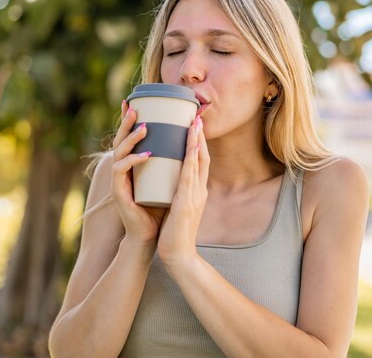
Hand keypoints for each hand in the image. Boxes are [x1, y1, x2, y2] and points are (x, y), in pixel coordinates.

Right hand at [111, 100, 167, 244]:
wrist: (153, 235)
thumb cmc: (162, 208)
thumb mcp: (171, 180)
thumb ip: (176, 163)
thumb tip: (195, 142)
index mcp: (134, 164)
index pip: (131, 137)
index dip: (131, 119)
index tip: (136, 101)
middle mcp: (124, 168)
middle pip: (122, 139)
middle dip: (127, 121)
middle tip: (135, 106)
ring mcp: (120, 179)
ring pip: (120, 151)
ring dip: (131, 137)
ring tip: (144, 127)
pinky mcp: (119, 191)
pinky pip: (121, 170)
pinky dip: (134, 160)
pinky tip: (146, 154)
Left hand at [157, 115, 208, 266]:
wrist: (178, 255)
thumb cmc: (173, 234)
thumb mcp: (177, 209)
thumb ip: (176, 195)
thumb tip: (168, 183)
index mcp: (196, 192)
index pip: (199, 162)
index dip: (198, 143)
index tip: (194, 126)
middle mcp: (199, 190)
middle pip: (203, 158)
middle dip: (200, 137)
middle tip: (197, 116)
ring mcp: (196, 195)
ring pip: (199, 162)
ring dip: (197, 141)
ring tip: (194, 122)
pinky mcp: (187, 201)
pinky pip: (190, 174)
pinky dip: (191, 158)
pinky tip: (191, 145)